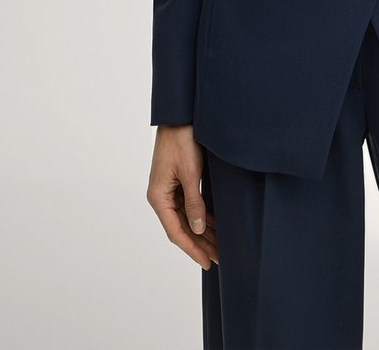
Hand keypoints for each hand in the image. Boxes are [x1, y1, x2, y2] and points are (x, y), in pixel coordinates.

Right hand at [146, 124, 218, 269]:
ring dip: (203, 232)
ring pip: (187, 219)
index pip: (176, 232)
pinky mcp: (178, 182)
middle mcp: (161, 197)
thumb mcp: (190, 173)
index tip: (207, 262)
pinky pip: (189, 206)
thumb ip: (194, 202)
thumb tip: (197, 229)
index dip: (192, 249)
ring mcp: (169, 190)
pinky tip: (214, 226)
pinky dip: (202, 217)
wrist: (179, 117)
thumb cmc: (182, 141)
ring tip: (220, 247)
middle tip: (220, 259)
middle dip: (201, 244)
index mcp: (159, 197)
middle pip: (182, 228)